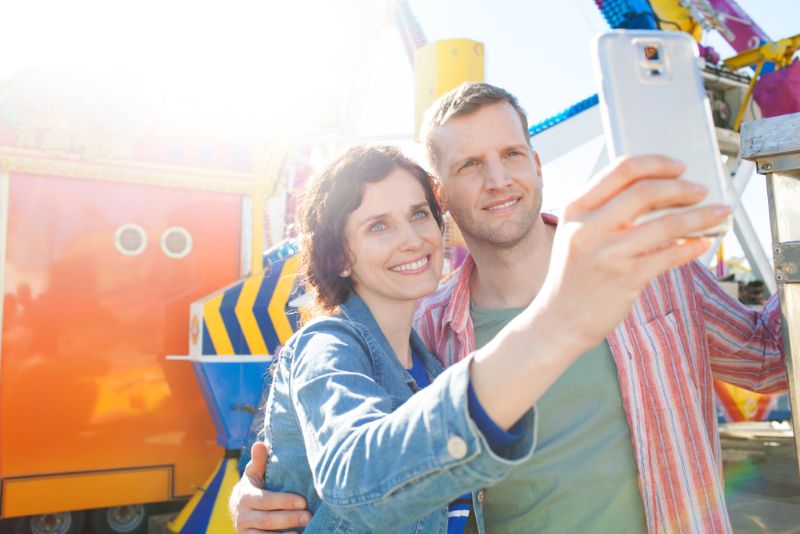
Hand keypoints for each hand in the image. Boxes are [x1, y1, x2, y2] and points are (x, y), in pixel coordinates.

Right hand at [229, 441, 310, 532]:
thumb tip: (259, 444)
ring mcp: (243, 530)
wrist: (242, 510)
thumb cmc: (256, 486)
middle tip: (309, 516)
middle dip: (289, 518)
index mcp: (245, 495)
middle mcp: (241, 515)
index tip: (303, 502)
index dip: (284, 501)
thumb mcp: (256, 473)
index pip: (265, 500)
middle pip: (266, 520)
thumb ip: (259, 461)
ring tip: (304, 530)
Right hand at [537, 155, 729, 350]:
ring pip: (666, 224)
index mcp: (576, 208)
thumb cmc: (574, 274)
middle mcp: (589, 227)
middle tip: (701, 191)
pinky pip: (669, 256)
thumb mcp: (576, 232)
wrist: (559, 319)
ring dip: (699, 216)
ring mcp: (608, 253)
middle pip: (646, 191)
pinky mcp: (626, 278)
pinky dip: (692, 247)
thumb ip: (605, 209)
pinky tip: (703, 243)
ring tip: (718, 213)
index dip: (657, 163)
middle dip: (683, 188)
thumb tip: (658, 188)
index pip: (621, 169)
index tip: (680, 167)